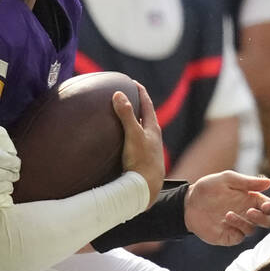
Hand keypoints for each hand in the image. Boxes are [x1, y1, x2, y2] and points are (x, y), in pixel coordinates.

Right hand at [115, 84, 163, 202]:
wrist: (146, 188)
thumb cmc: (142, 161)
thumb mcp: (133, 135)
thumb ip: (127, 115)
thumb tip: (119, 94)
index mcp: (152, 128)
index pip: (147, 104)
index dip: (140, 91)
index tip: (132, 82)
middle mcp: (152, 137)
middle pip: (144, 116)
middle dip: (136, 104)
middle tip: (125, 95)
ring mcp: (147, 149)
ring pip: (139, 130)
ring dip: (131, 121)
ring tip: (119, 116)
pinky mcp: (140, 160)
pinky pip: (133, 142)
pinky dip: (126, 136)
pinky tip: (116, 141)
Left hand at [184, 171, 269, 245]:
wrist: (188, 203)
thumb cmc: (208, 188)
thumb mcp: (227, 179)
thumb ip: (247, 182)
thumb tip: (269, 182)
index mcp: (251, 199)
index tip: (265, 206)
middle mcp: (247, 214)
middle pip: (268, 222)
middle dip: (263, 218)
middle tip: (250, 212)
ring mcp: (239, 226)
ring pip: (253, 230)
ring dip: (244, 222)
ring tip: (228, 213)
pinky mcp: (229, 236)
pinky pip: (240, 237)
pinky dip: (236, 229)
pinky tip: (224, 220)